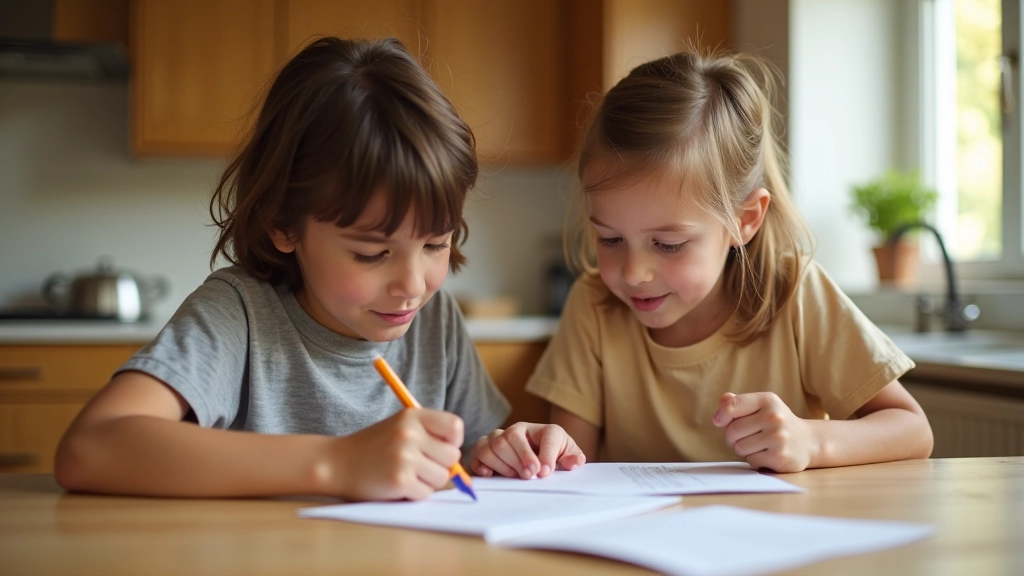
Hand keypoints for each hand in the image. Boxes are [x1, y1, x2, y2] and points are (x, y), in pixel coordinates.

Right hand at [325, 408, 463, 500]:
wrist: (335, 463)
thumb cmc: (372, 448)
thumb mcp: (399, 427)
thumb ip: (429, 437)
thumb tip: (459, 464)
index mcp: (412, 415)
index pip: (455, 427)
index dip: (453, 441)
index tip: (440, 448)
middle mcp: (410, 433)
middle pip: (452, 456)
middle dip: (440, 466)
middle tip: (418, 466)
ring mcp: (405, 457)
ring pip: (442, 478)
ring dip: (428, 482)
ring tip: (406, 475)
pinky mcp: (400, 480)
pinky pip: (426, 493)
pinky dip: (414, 494)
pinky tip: (396, 485)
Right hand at [470, 422, 585, 478]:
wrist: (537, 455)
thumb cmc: (553, 455)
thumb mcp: (567, 455)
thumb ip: (573, 458)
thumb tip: (574, 462)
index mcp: (543, 430)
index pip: (545, 437)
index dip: (545, 455)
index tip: (544, 473)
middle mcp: (518, 429)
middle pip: (511, 439)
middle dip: (519, 459)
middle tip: (528, 476)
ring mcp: (499, 437)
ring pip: (492, 446)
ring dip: (503, 465)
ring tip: (514, 476)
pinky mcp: (484, 448)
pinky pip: (476, 453)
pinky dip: (481, 465)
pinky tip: (491, 475)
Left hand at [713, 392, 818, 472]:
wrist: (808, 442)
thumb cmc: (777, 423)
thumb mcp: (762, 407)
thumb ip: (739, 403)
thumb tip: (723, 401)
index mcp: (767, 400)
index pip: (732, 406)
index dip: (721, 415)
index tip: (719, 421)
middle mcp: (774, 417)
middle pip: (732, 430)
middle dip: (733, 437)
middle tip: (746, 436)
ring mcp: (778, 437)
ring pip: (739, 447)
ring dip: (744, 449)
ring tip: (759, 445)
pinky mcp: (779, 457)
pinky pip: (751, 461)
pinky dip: (754, 460)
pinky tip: (767, 454)